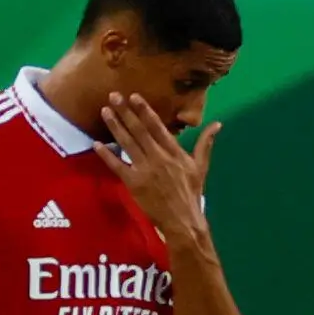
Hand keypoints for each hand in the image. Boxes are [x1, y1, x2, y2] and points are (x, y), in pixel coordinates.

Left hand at [97, 92, 220, 240]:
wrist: (182, 218)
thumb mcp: (201, 166)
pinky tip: (96, 143)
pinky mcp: (133, 183)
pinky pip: (117, 166)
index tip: (134, 96)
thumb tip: (217, 124)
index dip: (145, 111)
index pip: (158, 126)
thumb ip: (206, 143)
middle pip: (139, 130)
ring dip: (115, 126)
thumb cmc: (191, 191)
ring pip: (127, 143)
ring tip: (104, 111)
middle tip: (113, 96)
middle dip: (126, 112)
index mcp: (175, 152)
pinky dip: (106, 155)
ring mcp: (145, 169)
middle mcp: (159, 157)